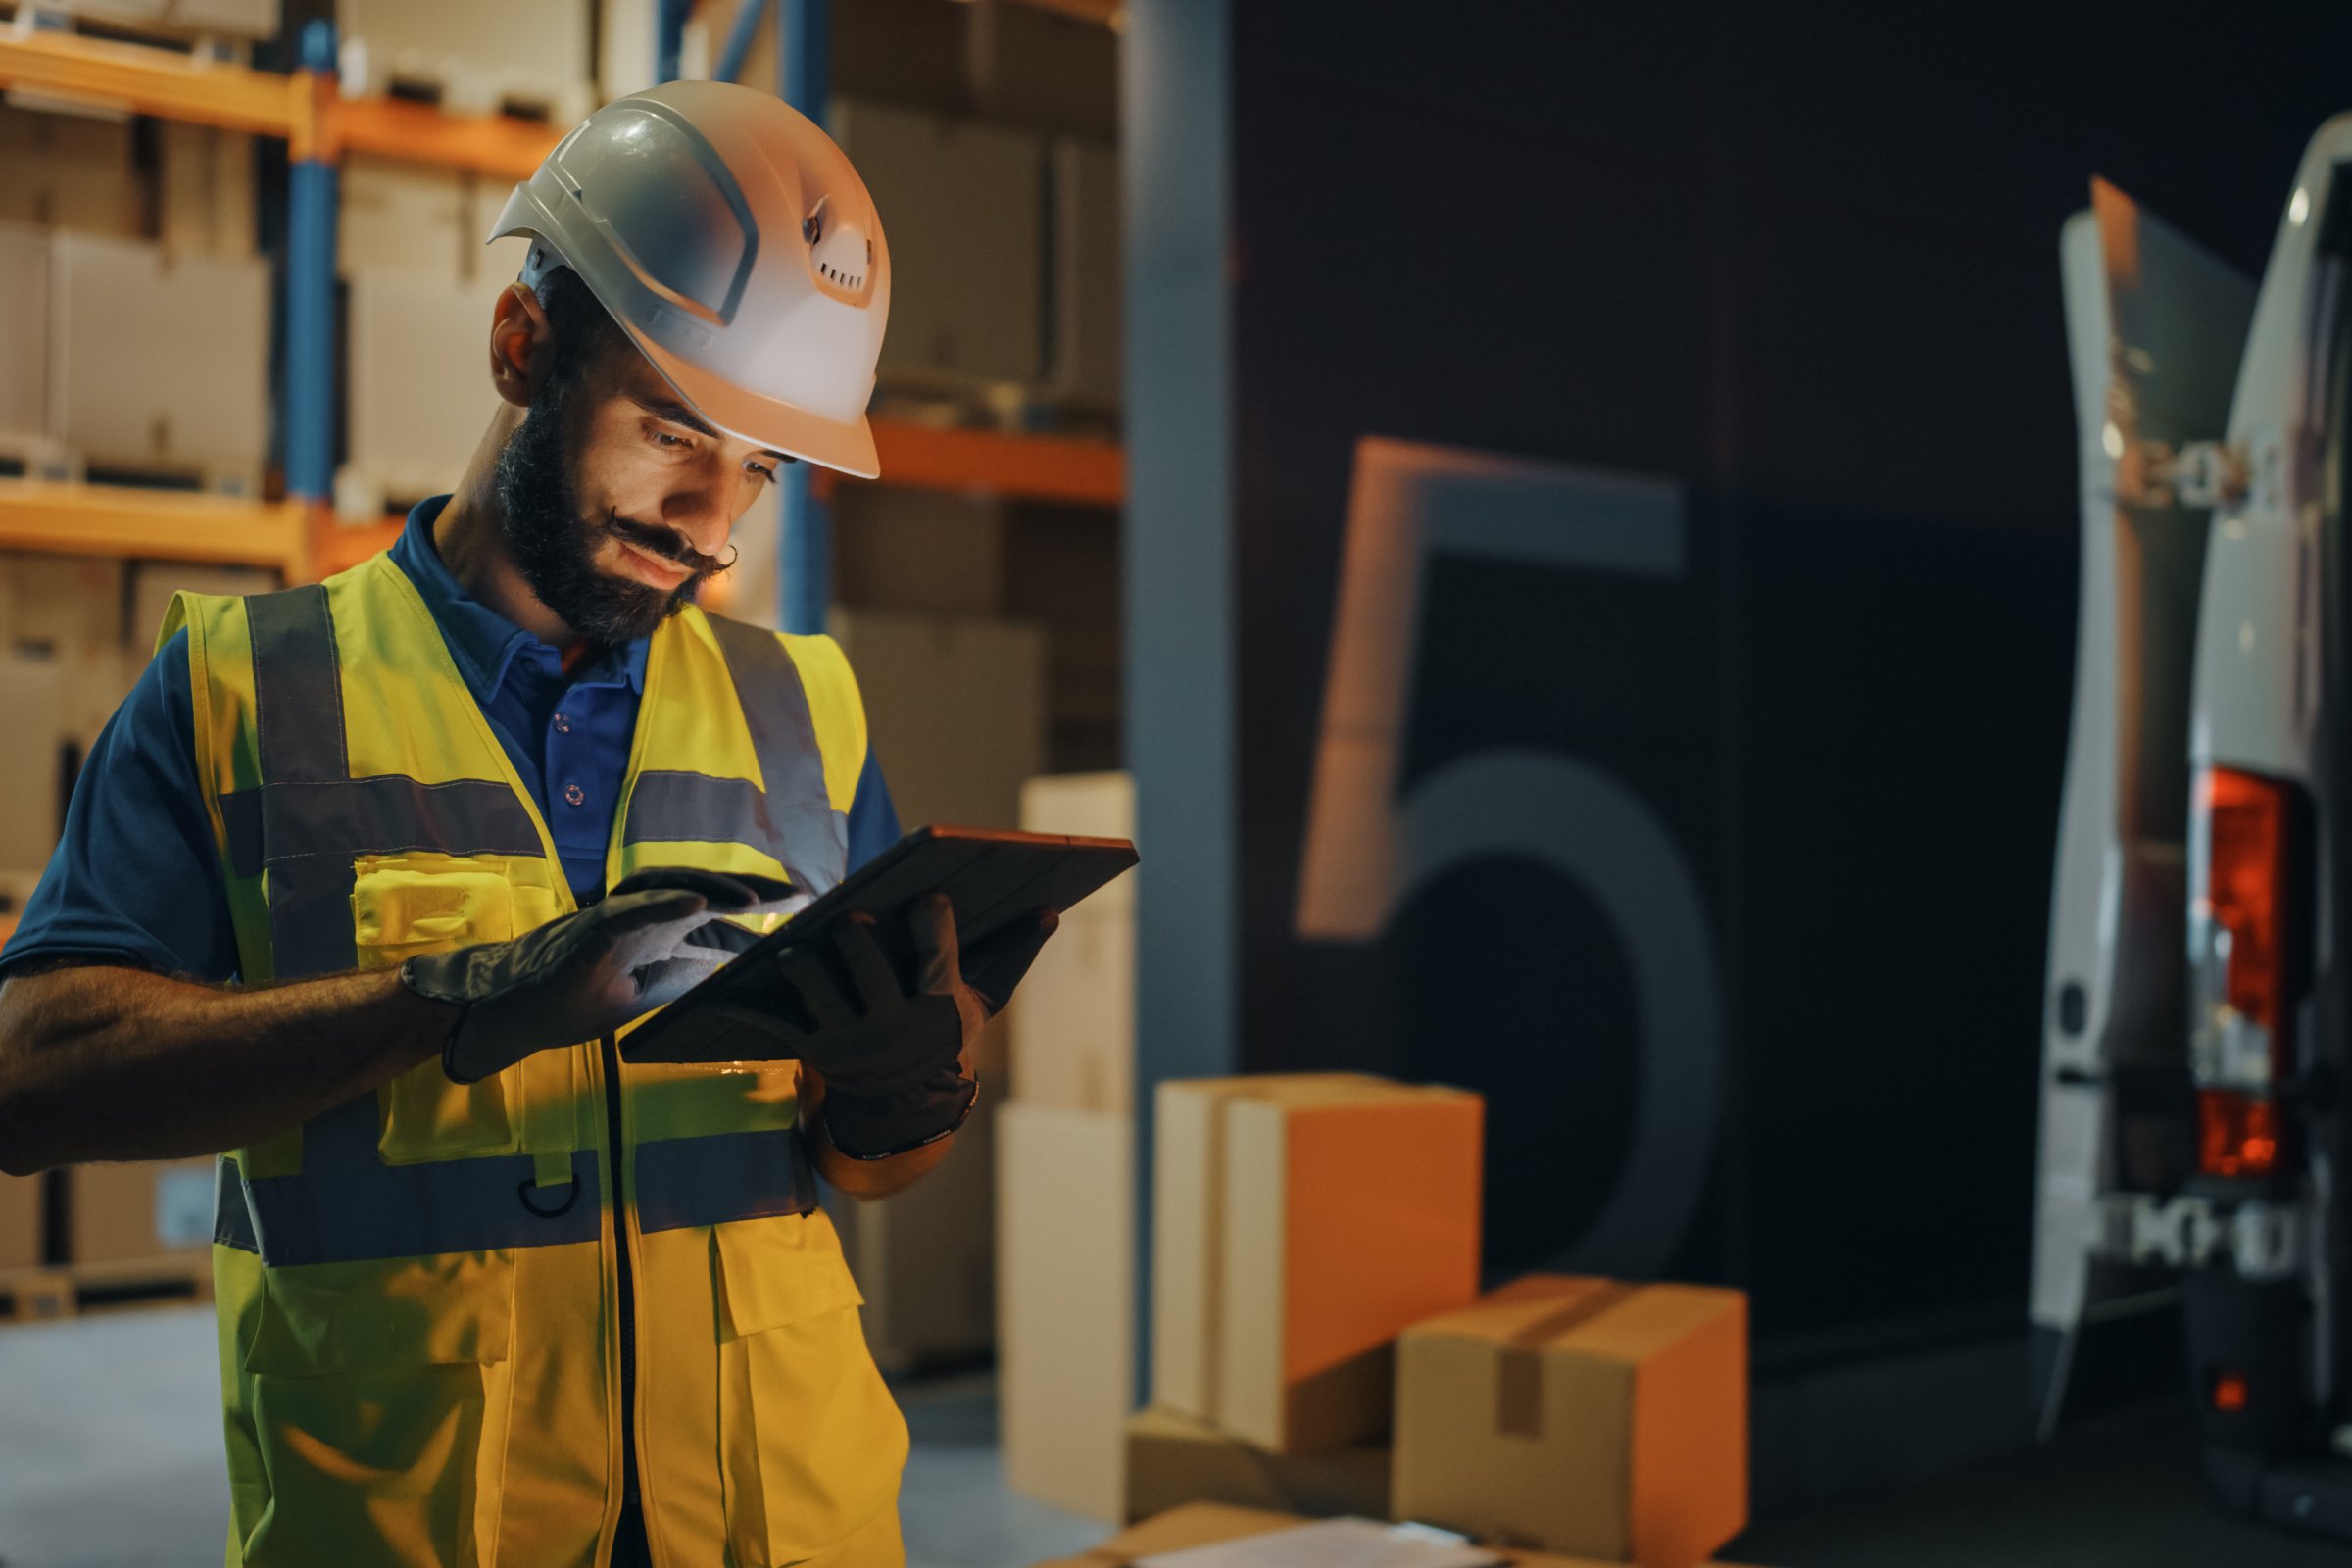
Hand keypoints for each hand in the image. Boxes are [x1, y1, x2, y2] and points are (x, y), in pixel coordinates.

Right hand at [400, 868, 808, 1083]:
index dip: (759, 905)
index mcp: (657, 928)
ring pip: (669, 887)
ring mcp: (614, 916)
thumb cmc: (578, 998)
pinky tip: (698, 901)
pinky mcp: (589, 931)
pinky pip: (629, 909)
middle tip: (800, 894)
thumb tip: (741, 968)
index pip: (716, 908)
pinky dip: (663, 901)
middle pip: (701, 887)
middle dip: (750, 888)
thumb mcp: (652, 991)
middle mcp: (640, 912)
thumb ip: (692, 975)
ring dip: (714, 888)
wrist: (518, 1012)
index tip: (805, 906)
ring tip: (758, 899)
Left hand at [710, 894, 1057, 1153]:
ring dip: (804, 965)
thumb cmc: (943, 1032)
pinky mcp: (813, 1050)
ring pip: (818, 990)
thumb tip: (1051, 912)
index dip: (935, 923)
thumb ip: (1012, 956)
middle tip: (850, 917)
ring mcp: (849, 1040)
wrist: (905, 1105)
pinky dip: (745, 1004)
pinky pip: (773, 1020)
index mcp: (938, 1007)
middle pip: (868, 967)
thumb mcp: (981, 1001)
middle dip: (857, 937)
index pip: (938, 957)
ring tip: (798, 945)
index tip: (931, 894)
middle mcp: (893, 1026)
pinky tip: (723, 989)